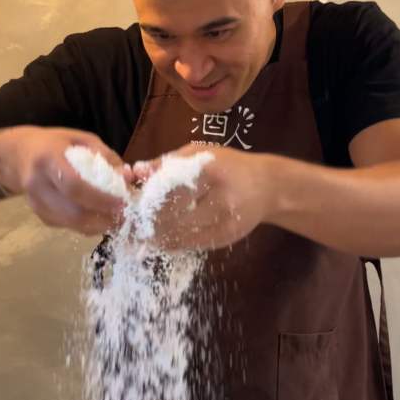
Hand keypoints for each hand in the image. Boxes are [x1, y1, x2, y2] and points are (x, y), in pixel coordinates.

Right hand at [0, 126, 132, 234]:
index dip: (101, 198)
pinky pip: (67, 225)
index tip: (123, 203)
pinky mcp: (39, 215)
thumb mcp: (80, 138)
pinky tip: (98, 216)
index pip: (74, 186)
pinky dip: (86, 224)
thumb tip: (128, 177)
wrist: (16, 154)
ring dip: (97, 226)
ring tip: (117, 219)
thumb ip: (105, 156)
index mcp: (48, 159)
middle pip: (73, 212)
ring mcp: (36, 203)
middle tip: (125, 217)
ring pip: (71, 224)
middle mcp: (38, 184)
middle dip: (103, 219)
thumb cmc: (52, 143)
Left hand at [132, 145, 273, 249]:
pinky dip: (175, 245)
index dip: (147, 201)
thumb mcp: (199, 154)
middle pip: (173, 214)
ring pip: (182, 234)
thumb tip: (135, 172)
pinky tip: (162, 244)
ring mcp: (225, 219)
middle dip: (149, 223)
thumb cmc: (228, 165)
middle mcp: (219, 195)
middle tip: (131, 228)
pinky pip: (194, 244)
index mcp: (209, 169)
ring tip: (140, 240)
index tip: (131, 207)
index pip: (168, 188)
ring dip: (158, 239)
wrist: (268, 187)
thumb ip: (167, 162)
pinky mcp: (227, 237)